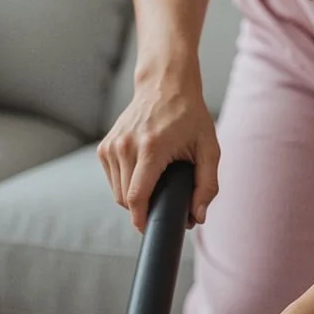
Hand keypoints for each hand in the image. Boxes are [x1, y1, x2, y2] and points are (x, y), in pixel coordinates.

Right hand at [98, 73, 220, 230]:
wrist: (164, 84)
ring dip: (133, 197)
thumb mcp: (208, 148)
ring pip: (117, 192)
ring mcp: (112, 145)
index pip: (136, 197)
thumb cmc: (189, 116)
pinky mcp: (105, 146)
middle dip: (143, 209)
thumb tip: (198, 216)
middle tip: (164, 203)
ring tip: (155, 185)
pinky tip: (142, 173)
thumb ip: (207, 184)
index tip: (150, 229)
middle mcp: (126, 146)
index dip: (142, 220)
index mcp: (151, 148)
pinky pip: (112, 179)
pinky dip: (125, 184)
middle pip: (125, 199)